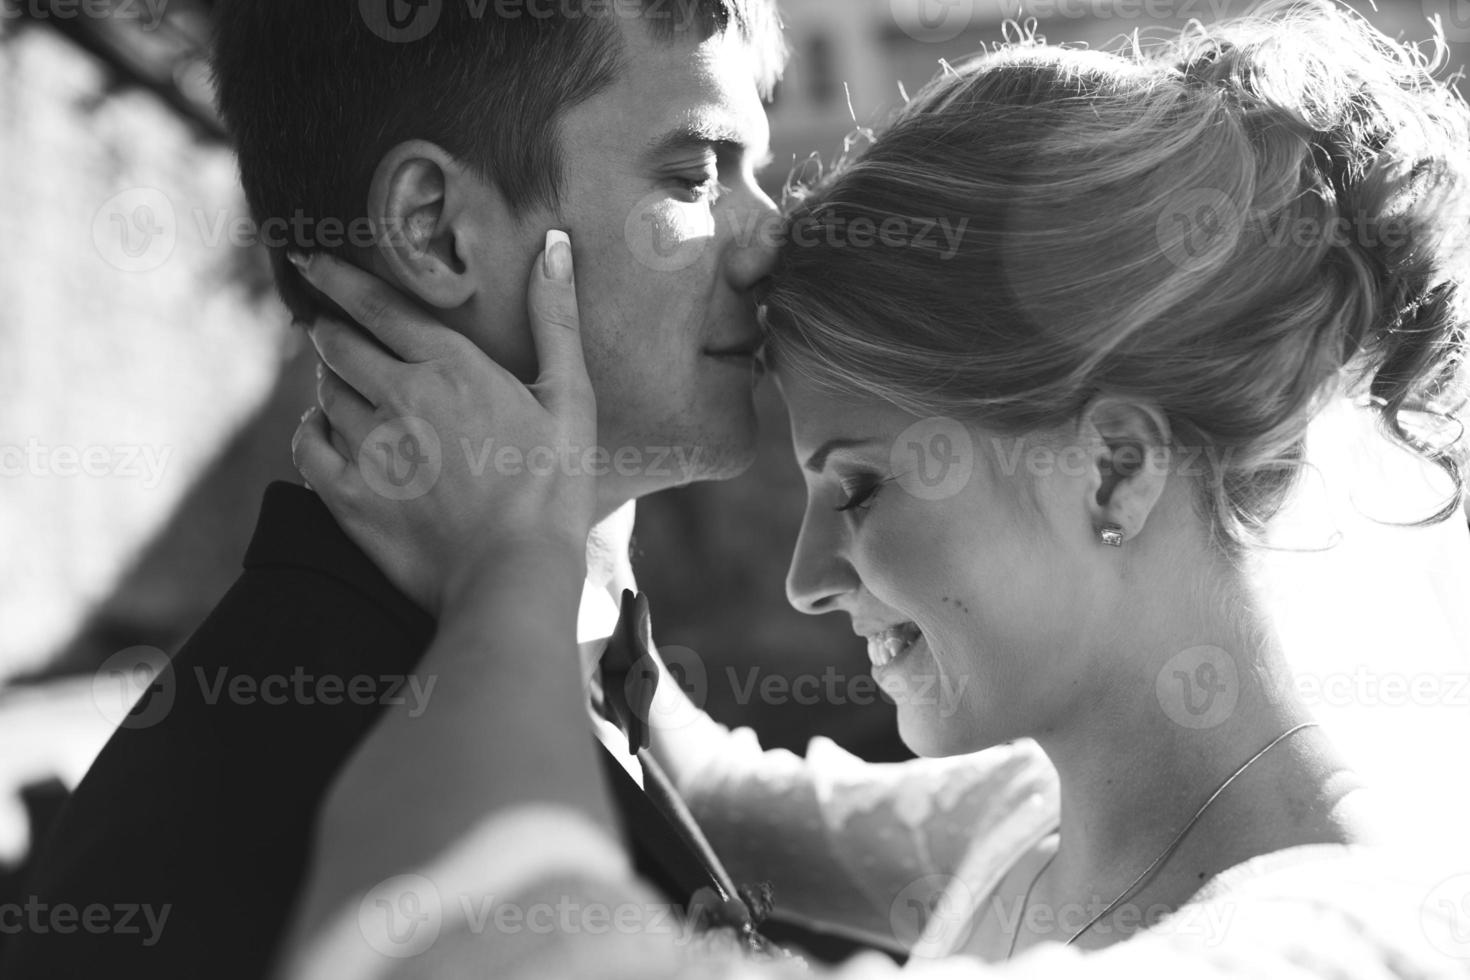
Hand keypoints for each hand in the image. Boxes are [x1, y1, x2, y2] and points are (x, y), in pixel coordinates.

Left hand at [289, 231, 595, 614]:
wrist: (513, 576)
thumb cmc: (553, 490)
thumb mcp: (570, 400)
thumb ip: (555, 320)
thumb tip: (553, 245)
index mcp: (451, 368)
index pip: (379, 306)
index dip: (339, 278)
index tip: (311, 260)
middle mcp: (398, 398)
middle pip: (337, 345)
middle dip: (329, 328)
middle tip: (326, 323)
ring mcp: (368, 449)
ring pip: (324, 394)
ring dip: (329, 381)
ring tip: (342, 382)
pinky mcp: (348, 497)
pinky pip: (308, 446)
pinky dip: (311, 430)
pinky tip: (324, 430)